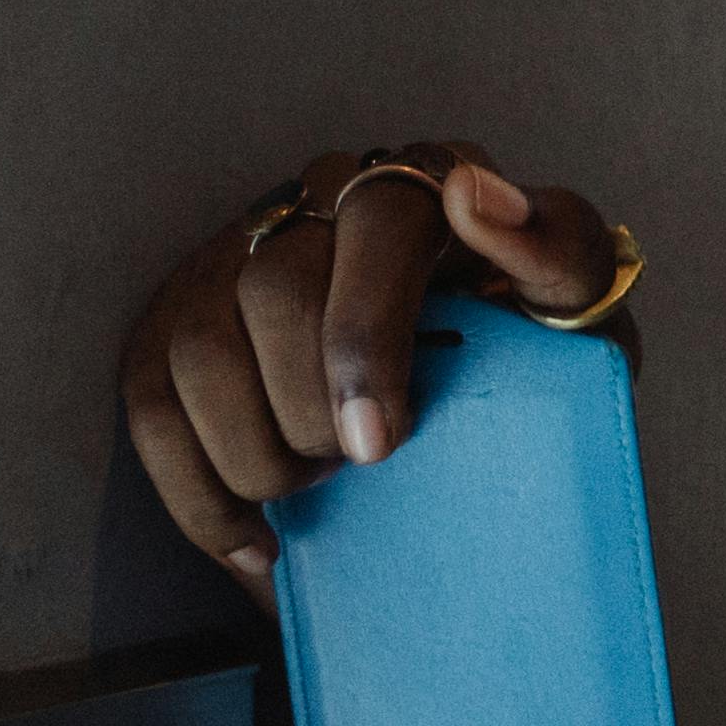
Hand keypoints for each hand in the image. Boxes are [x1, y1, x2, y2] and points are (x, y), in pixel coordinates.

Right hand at [118, 144, 629, 584]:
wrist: (488, 386)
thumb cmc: (532, 342)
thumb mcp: (575, 306)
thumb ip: (559, 253)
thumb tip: (477, 195)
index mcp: (422, 184)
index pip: (380, 221)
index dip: (367, 333)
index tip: (379, 439)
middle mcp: (315, 204)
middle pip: (275, 291)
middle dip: (315, 405)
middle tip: (365, 464)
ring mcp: (237, 259)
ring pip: (200, 350)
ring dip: (258, 448)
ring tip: (320, 486)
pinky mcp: (178, 322)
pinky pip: (151, 407)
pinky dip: (200, 494)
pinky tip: (256, 542)